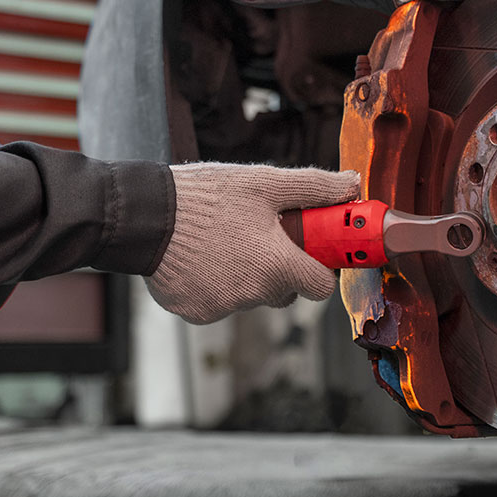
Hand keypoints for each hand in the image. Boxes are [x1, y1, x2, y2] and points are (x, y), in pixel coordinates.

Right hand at [145, 163, 359, 323]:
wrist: (144, 216)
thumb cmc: (206, 197)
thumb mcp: (264, 183)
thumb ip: (313, 188)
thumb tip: (351, 185)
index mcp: (277, 266)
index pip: (320, 287)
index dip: (318, 268)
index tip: (309, 251)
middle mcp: (254, 295)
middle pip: (284, 291)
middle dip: (278, 268)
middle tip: (258, 237)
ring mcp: (223, 307)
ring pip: (250, 296)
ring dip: (244, 275)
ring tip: (222, 241)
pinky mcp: (196, 314)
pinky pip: (218, 302)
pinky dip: (214, 284)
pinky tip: (199, 258)